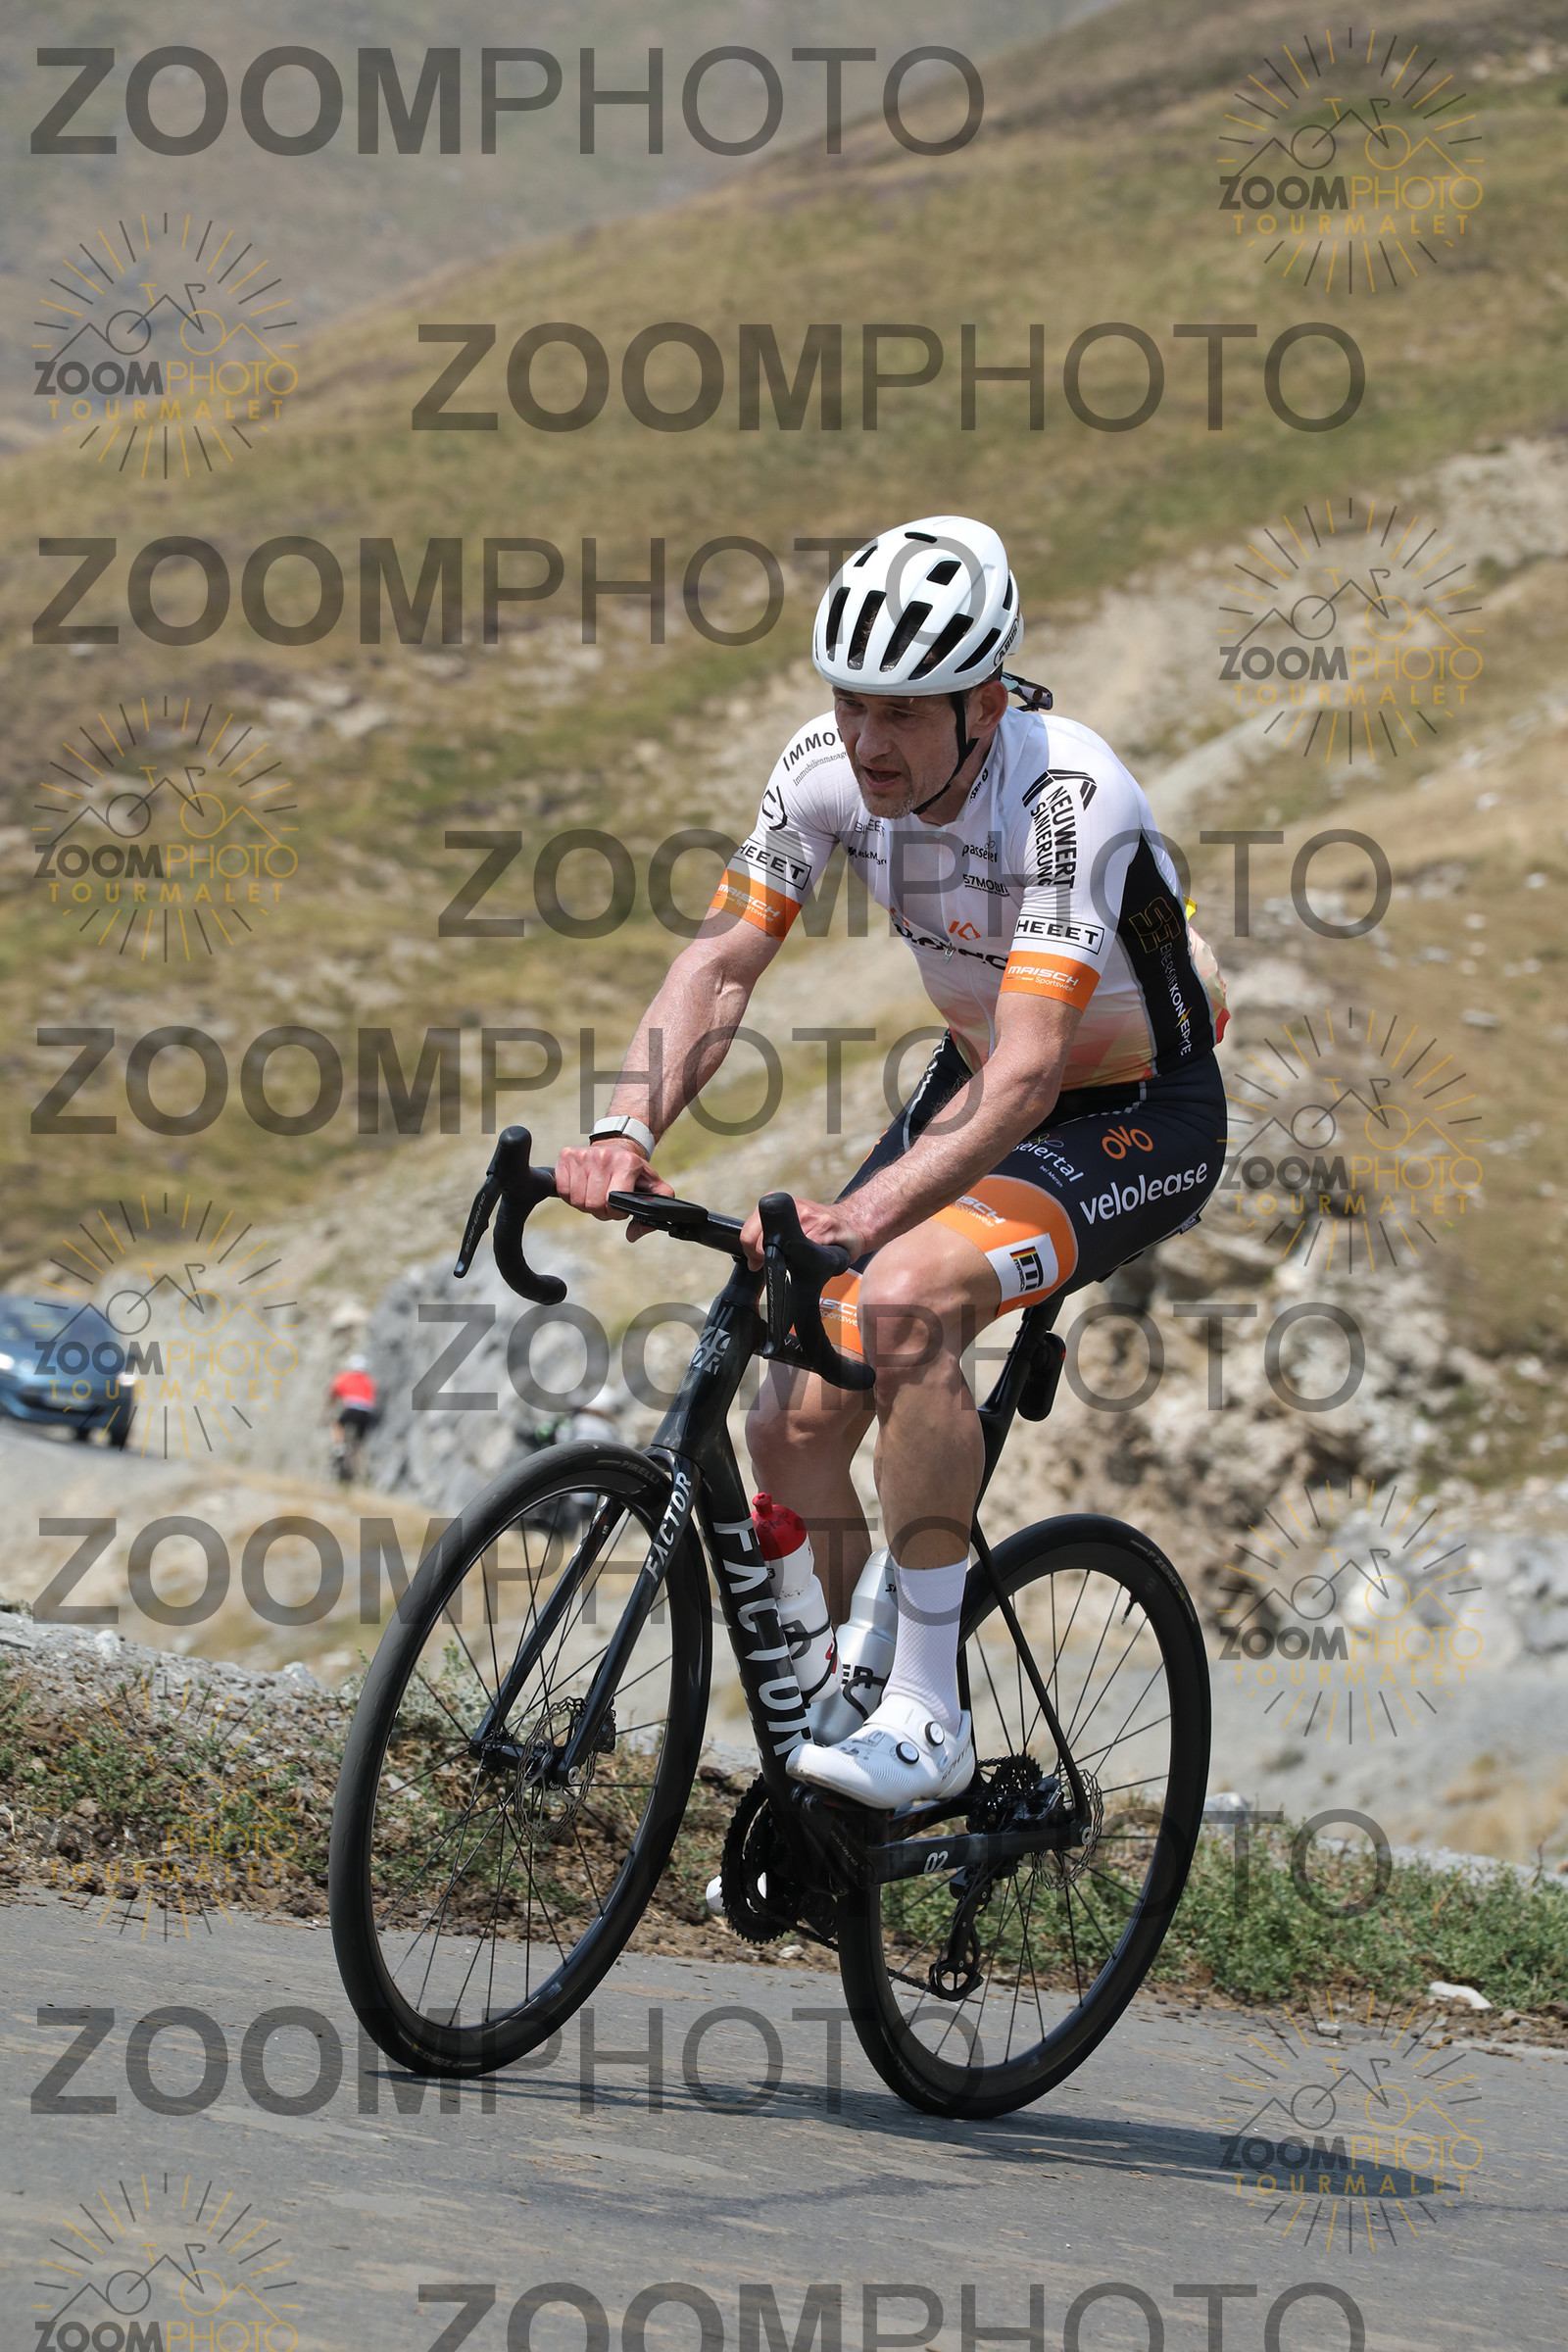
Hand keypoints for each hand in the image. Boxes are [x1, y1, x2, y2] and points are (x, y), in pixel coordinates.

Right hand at [553, 1138, 674, 1239]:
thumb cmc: (633, 1170)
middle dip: (601, 1211)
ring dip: (586, 1205)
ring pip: (577, 1200)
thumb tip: (632, 1234)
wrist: (618, 1146)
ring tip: (596, 1194)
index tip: (620, 1207)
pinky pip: (563, 1190)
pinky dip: (571, 1196)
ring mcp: (583, 1155)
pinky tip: (583, 1188)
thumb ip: (654, 1211)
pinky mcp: (567, 1155)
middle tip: (607, 1203)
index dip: (616, 1213)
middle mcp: (604, 1156)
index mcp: (628, 1163)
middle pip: (593, 1204)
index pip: (612, 1203)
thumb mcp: (654, 1187)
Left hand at [737, 1194, 865, 1271]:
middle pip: (762, 1242)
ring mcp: (809, 1216)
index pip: (749, 1232)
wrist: (853, 1223)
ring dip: (788, 1260)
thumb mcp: (790, 1227)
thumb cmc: (820, 1228)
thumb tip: (752, 1263)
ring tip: (799, 1257)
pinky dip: (805, 1260)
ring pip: (783, 1248)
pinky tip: (813, 1257)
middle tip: (779, 1262)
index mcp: (779, 1204)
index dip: (752, 1252)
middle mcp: (793, 1207)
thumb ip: (767, 1241)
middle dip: (766, 1257)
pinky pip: (805, 1252)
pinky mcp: (825, 1227)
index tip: (759, 1261)